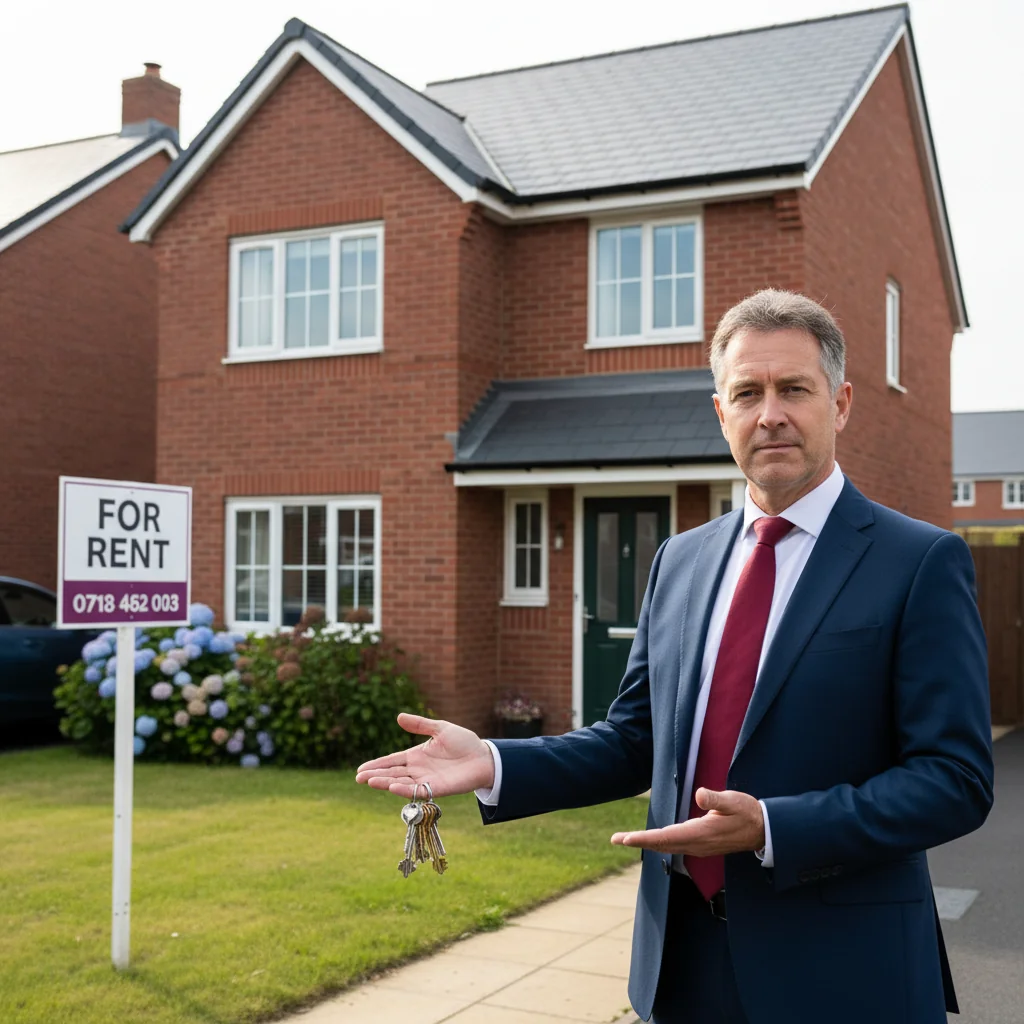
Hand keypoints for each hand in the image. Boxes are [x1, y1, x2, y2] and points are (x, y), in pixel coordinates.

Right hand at [355, 714, 494, 798]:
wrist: (484, 756)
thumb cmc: (464, 742)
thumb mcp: (440, 728)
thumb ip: (420, 724)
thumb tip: (399, 716)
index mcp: (416, 756)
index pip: (392, 761)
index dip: (377, 764)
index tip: (361, 769)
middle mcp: (418, 770)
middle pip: (392, 773)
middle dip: (375, 775)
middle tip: (358, 778)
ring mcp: (426, 780)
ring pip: (401, 783)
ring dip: (385, 782)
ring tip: (369, 781)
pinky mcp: (437, 788)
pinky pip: (418, 790)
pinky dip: (404, 790)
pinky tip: (392, 786)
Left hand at [610, 788, 764, 855]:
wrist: (763, 830)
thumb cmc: (748, 812)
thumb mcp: (734, 801)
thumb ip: (716, 798)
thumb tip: (699, 794)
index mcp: (701, 833)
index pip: (666, 837)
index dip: (644, 838)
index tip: (625, 838)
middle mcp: (697, 843)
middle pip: (662, 844)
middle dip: (639, 842)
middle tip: (616, 839)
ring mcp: (699, 846)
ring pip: (667, 847)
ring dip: (647, 843)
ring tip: (628, 839)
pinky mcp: (702, 845)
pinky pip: (675, 846)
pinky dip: (660, 843)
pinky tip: (653, 840)